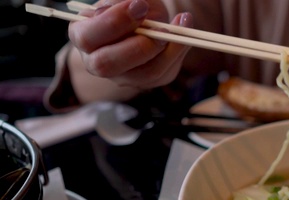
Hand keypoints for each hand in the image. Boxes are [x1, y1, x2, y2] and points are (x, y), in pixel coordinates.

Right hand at [68, 0, 191, 90]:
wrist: (144, 18)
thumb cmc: (128, 4)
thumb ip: (124, 1)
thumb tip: (135, 7)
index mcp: (83, 35)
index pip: (88, 37)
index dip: (114, 23)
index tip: (140, 5)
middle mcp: (96, 62)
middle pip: (108, 65)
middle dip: (137, 46)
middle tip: (159, 27)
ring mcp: (122, 76)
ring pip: (145, 73)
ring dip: (167, 49)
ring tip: (179, 23)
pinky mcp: (147, 81)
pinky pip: (164, 73)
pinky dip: (179, 50)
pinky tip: (185, 28)